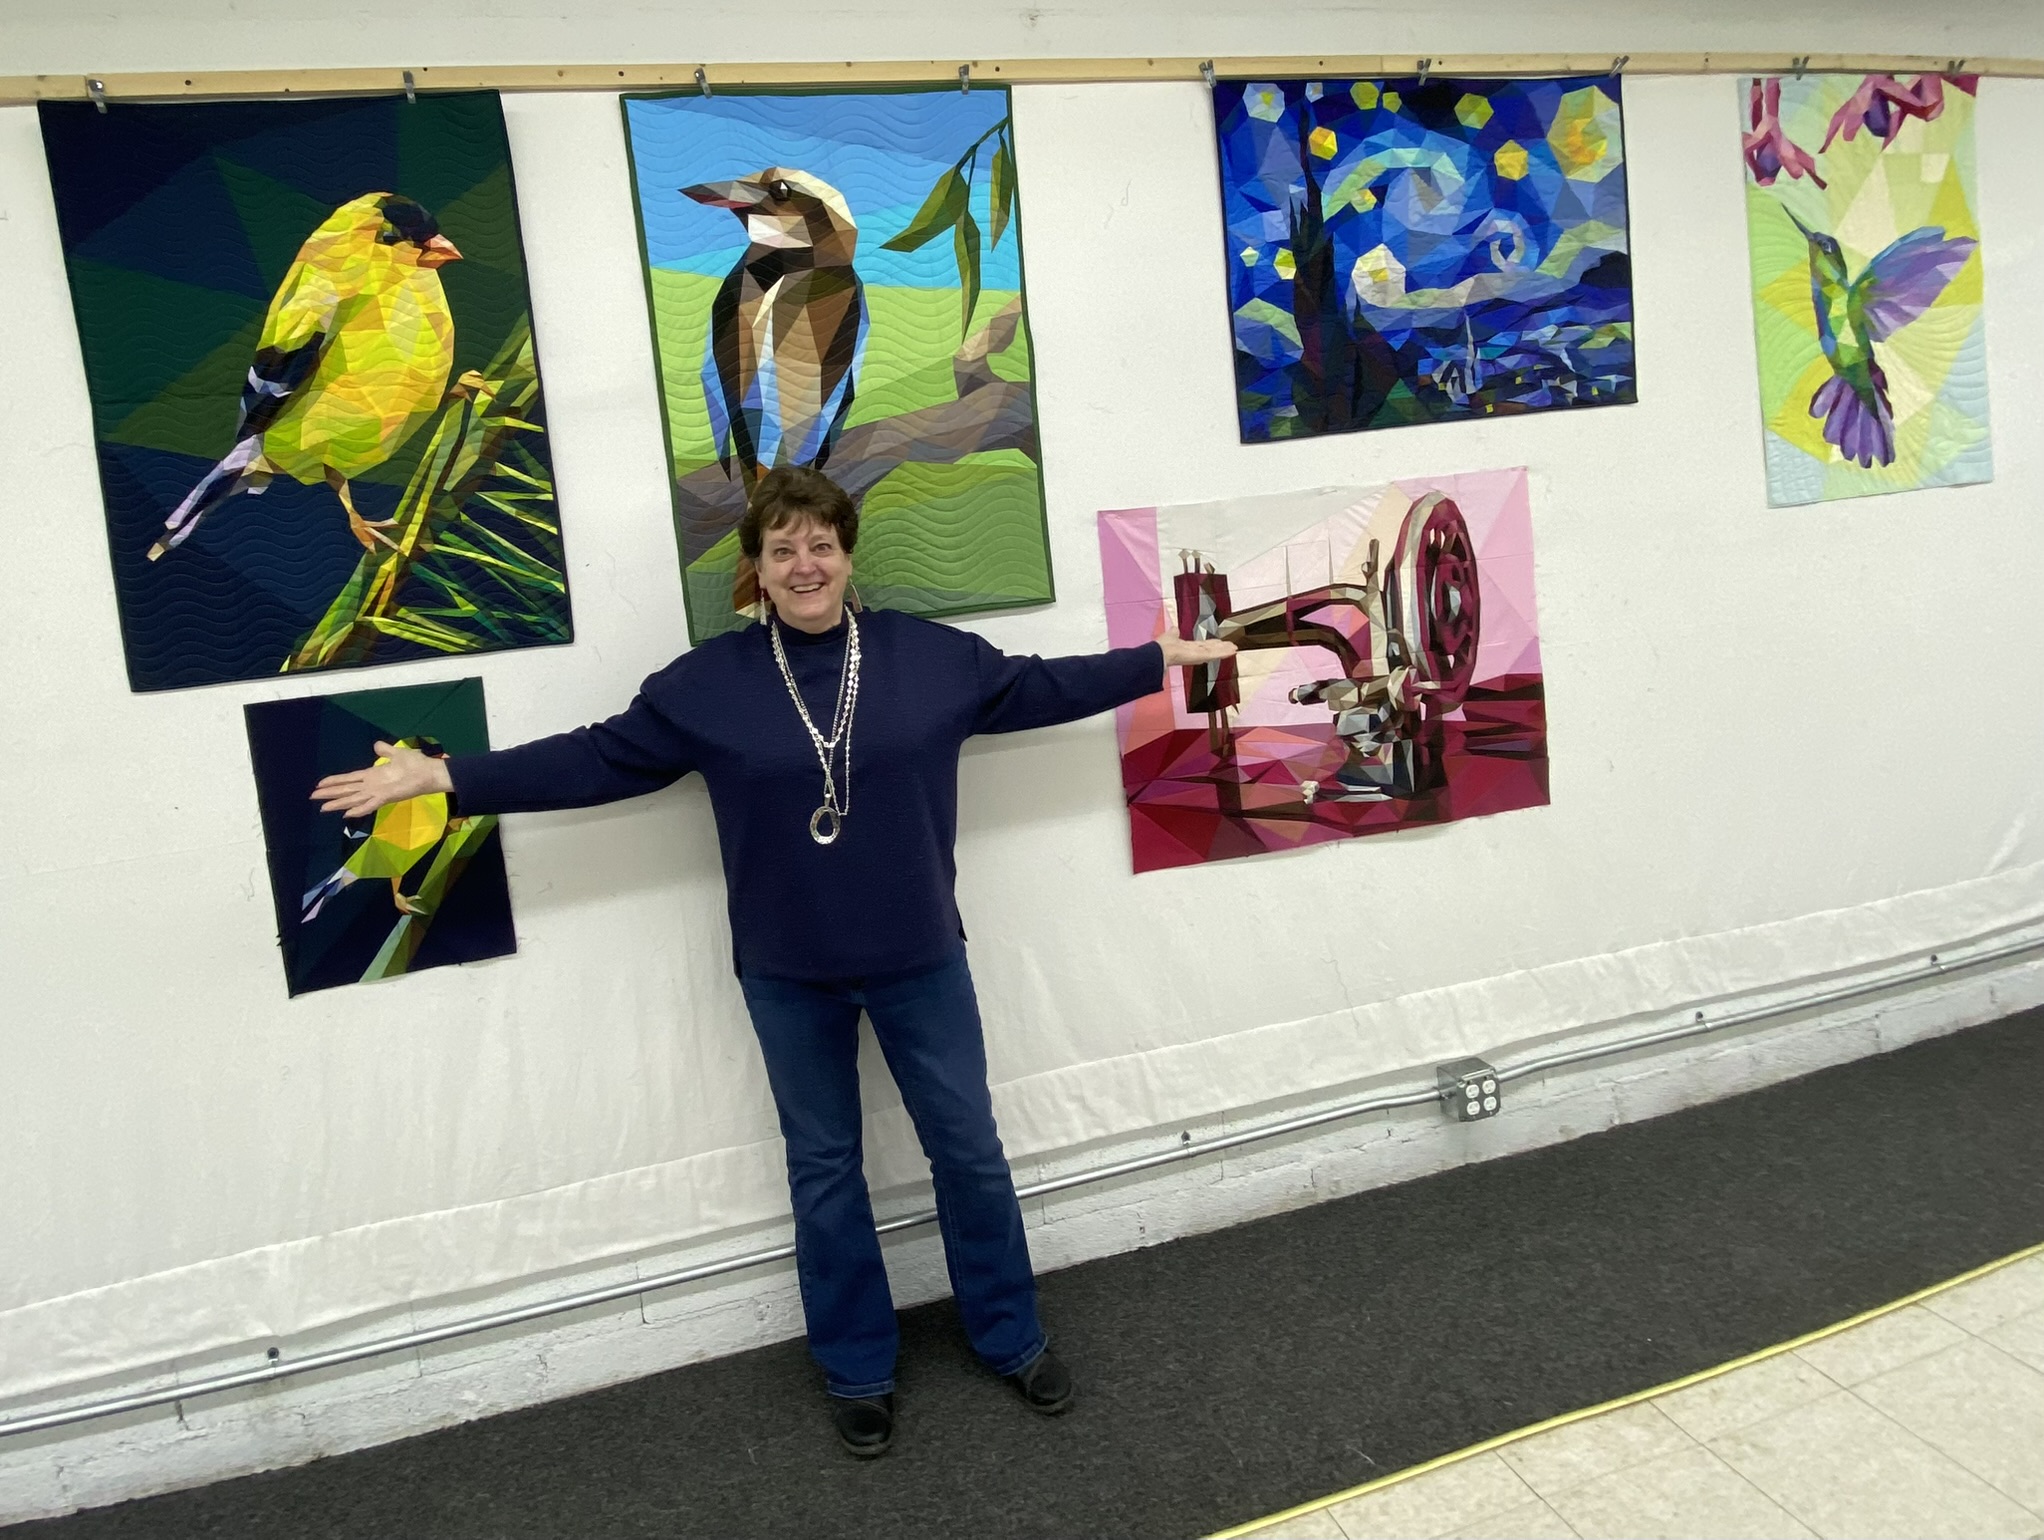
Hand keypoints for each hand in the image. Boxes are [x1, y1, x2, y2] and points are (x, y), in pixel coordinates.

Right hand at [310, 741, 452, 817]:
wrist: (430, 772)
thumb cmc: (415, 764)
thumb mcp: (397, 754)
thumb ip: (385, 750)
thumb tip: (376, 745)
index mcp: (372, 775)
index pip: (349, 779)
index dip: (334, 781)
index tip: (319, 784)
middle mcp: (372, 786)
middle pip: (346, 790)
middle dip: (330, 794)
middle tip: (312, 797)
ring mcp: (378, 792)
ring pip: (353, 799)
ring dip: (338, 803)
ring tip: (323, 808)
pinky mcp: (386, 797)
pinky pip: (369, 805)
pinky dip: (358, 809)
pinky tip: (346, 814)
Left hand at [1160, 636, 1236, 667]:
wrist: (1160, 654)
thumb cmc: (1163, 646)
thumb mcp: (1170, 635)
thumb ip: (1174, 633)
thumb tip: (1175, 628)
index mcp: (1188, 647)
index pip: (1203, 645)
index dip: (1212, 644)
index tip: (1220, 642)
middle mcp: (1194, 652)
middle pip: (1211, 649)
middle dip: (1221, 648)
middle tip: (1233, 647)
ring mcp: (1198, 655)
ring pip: (1214, 652)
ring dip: (1225, 650)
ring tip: (1235, 648)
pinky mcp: (1201, 656)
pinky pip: (1214, 654)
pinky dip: (1224, 652)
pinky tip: (1232, 651)